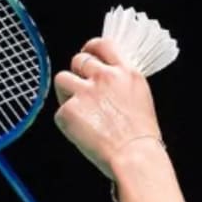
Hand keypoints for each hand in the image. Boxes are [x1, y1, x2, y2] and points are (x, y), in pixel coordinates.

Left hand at [54, 37, 162, 177]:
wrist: (135, 157)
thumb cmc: (141, 137)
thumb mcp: (140, 98)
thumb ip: (121, 83)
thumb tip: (105, 80)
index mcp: (126, 73)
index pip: (103, 45)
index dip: (91, 48)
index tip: (87, 54)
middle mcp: (105, 77)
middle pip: (78, 60)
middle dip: (78, 73)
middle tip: (82, 91)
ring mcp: (85, 92)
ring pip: (62, 79)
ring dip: (67, 93)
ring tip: (80, 112)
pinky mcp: (69, 110)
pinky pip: (60, 111)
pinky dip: (68, 121)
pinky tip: (83, 132)